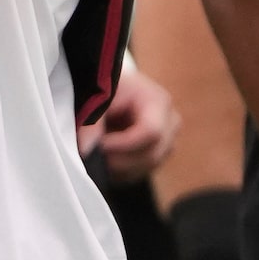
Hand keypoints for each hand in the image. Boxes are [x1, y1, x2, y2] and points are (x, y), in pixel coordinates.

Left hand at [85, 67, 177, 181]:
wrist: (110, 87)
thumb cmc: (103, 88)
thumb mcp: (94, 99)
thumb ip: (91, 124)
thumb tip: (88, 151)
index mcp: (157, 101)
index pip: (152, 132)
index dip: (123, 145)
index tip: (98, 146)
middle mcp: (170, 122)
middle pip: (152, 154)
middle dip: (119, 160)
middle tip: (91, 156)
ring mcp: (168, 140)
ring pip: (147, 167)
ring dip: (118, 168)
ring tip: (94, 156)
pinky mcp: (158, 153)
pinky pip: (142, 172)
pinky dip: (120, 172)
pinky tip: (102, 161)